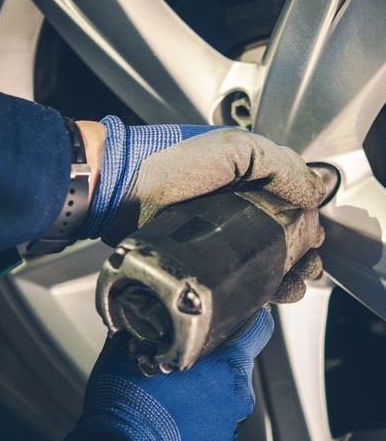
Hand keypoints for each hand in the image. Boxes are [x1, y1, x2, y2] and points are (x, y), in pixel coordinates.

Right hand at [73, 308, 273, 440]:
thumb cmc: (129, 400)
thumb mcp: (131, 346)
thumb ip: (145, 325)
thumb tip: (138, 314)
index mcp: (228, 367)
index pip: (258, 329)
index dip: (248, 314)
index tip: (235, 310)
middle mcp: (237, 397)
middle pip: (237, 359)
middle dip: (215, 352)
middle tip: (185, 349)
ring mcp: (229, 425)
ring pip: (225, 388)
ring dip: (207, 382)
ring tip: (174, 383)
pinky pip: (215, 413)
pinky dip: (201, 407)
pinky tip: (174, 406)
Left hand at [80, 116, 325, 302]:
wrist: (124, 190)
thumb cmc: (172, 163)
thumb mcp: (233, 148)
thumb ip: (277, 163)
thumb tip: (315, 192)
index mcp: (248, 178)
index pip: (291, 200)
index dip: (308, 220)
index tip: (315, 237)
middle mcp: (237, 206)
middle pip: (282, 233)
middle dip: (302, 251)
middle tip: (307, 264)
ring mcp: (221, 233)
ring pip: (264, 256)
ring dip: (286, 272)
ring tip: (292, 284)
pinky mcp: (205, 255)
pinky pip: (239, 272)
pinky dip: (259, 284)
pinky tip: (271, 292)